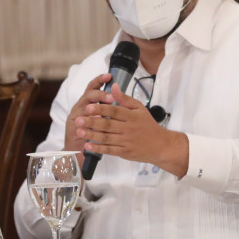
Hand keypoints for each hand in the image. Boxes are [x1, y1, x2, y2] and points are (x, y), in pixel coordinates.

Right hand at [63, 73, 116, 153]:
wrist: (77, 151)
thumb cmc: (91, 131)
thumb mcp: (98, 117)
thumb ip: (105, 105)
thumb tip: (118, 93)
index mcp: (86, 102)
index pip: (92, 87)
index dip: (99, 80)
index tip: (109, 75)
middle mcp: (79, 107)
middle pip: (88, 96)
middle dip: (100, 95)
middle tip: (111, 96)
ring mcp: (75, 118)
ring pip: (83, 108)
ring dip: (95, 107)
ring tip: (106, 107)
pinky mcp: (73, 129)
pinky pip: (81, 123)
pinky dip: (90, 121)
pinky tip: (99, 120)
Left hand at [74, 83, 188, 177]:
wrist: (160, 146)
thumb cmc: (148, 125)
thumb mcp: (139, 108)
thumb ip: (125, 98)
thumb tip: (113, 86)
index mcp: (132, 116)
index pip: (114, 111)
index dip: (101, 109)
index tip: (88, 107)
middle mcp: (128, 129)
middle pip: (108, 125)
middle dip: (92, 122)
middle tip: (78, 119)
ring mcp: (126, 141)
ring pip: (106, 138)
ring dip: (91, 135)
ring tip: (79, 131)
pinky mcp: (124, 152)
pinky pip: (109, 150)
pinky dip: (98, 148)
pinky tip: (88, 145)